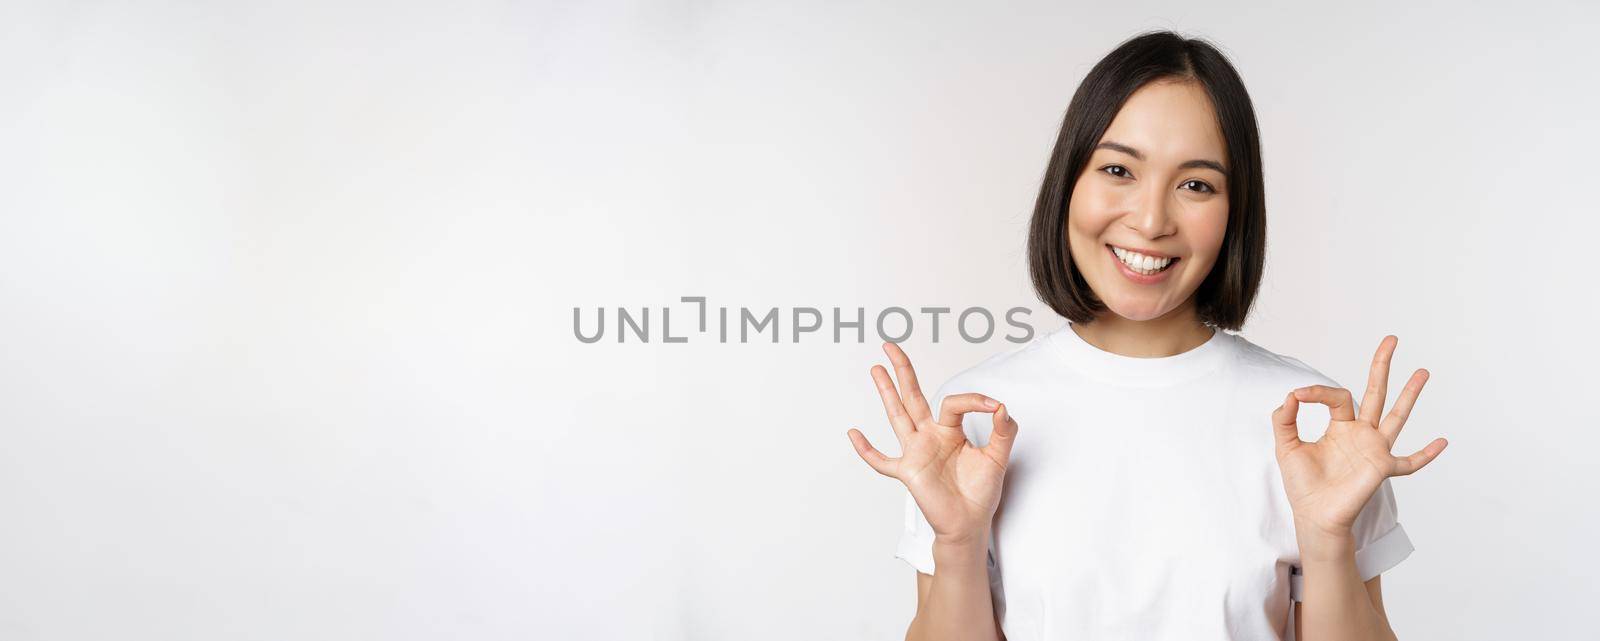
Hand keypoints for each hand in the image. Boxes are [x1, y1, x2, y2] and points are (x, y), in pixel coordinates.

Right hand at [847, 342, 1018, 546]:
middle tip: (890, 346)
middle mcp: (929, 436)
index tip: (994, 408)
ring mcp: (915, 452)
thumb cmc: (980, 492)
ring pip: (897, 416)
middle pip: (913, 396)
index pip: (954, 403)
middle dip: (903, 371)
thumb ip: (1004, 432)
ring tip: (876, 369)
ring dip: (886, 392)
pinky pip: (882, 461)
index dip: (974, 400)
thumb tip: (1002, 407)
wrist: (970, 523)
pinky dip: (867, 450)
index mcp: (949, 430)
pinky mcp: (907, 471)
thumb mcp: (998, 458)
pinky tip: (854, 434)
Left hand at [1271, 335, 1447, 544]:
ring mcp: (1375, 450)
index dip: (1317, 392)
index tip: (1299, 395)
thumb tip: (1291, 394)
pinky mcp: (1382, 468)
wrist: (1313, 515)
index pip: (1337, 396)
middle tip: (1391, 340)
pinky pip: (1410, 462)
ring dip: (1410, 394)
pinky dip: (1426, 454)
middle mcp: (1361, 434)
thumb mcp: (1286, 446)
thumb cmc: (1302, 484)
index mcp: (1340, 426)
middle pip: (1376, 393)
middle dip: (1382, 366)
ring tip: (1423, 371)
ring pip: (1397, 416)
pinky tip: (1443, 442)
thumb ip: (1283, 419)